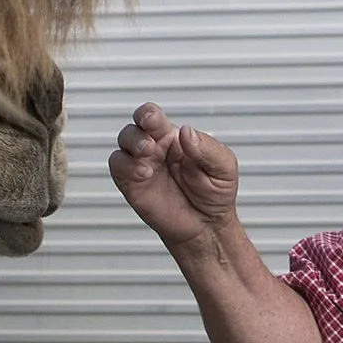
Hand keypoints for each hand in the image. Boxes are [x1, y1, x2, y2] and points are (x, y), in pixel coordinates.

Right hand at [109, 102, 239, 250]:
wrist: (207, 227)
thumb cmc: (215, 194)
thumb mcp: (224, 167)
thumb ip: (207, 148)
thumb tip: (186, 132)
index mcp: (176, 139)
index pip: (154, 117)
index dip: (148, 114)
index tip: (151, 120)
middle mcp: (156, 149)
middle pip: (134, 127)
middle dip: (138, 132)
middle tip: (150, 146)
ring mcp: (143, 166)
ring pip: (123, 144)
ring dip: (131, 146)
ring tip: (148, 157)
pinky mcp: (132, 185)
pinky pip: (118, 167)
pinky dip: (126, 166)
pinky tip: (143, 173)